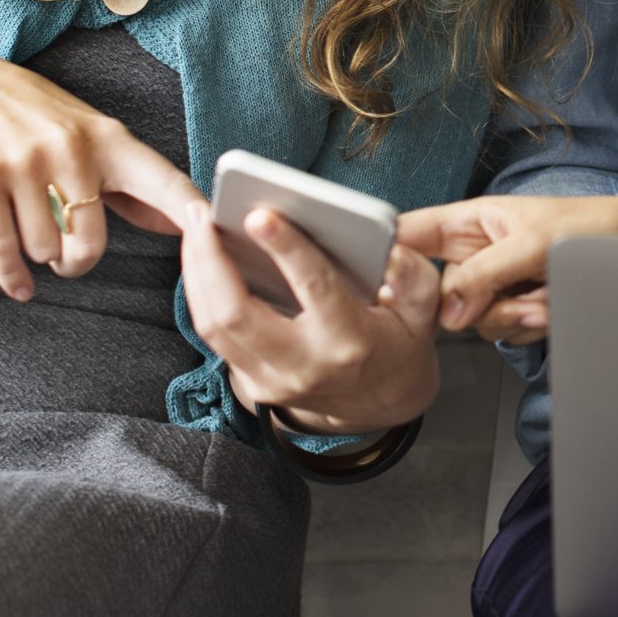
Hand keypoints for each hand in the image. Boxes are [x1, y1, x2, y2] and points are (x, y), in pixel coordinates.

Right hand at [0, 52, 200, 299]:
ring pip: (45, 248)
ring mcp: (25, 160)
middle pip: (90, 242)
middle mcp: (72, 148)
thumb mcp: (92, 137)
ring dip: (41, 256)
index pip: (161, 179)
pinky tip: (20, 287)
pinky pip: (2, 248)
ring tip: (36, 235)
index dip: (187, 207)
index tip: (211, 230)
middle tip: (68, 256)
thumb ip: (134, 186)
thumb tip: (181, 226)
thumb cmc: (39, 119)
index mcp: (109, 138)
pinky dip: (12, 277)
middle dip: (78, 261)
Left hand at [181, 205, 443, 434]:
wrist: (381, 403)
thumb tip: (392, 252)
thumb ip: (413, 278)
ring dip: (196, 272)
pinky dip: (201, 292)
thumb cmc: (400, 343)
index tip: (260, 215)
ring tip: (194, 225)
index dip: (286, 249)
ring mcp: (271, 380)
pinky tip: (201, 256)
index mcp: (349, 342)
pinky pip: (213, 334)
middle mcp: (302, 365)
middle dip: (210, 259)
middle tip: (200, 213)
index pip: (313, 289)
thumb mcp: (423, 311)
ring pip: (213, 325)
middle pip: (235, 313)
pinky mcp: (251, 383)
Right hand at [398, 191, 617, 343]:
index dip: (388, 257)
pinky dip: (531, 326)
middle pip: (440, 294)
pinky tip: (556, 307)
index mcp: (472, 220)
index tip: (383, 283)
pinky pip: (504, 332)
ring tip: (550, 296)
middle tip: (519, 296)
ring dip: (513, 316)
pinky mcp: (521, 309)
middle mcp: (479, 253)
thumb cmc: (595, 228)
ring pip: (475, 320)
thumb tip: (446, 312)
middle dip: (480, 302)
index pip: (411, 235)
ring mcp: (498, 285)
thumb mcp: (534, 245)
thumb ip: (483, 276)